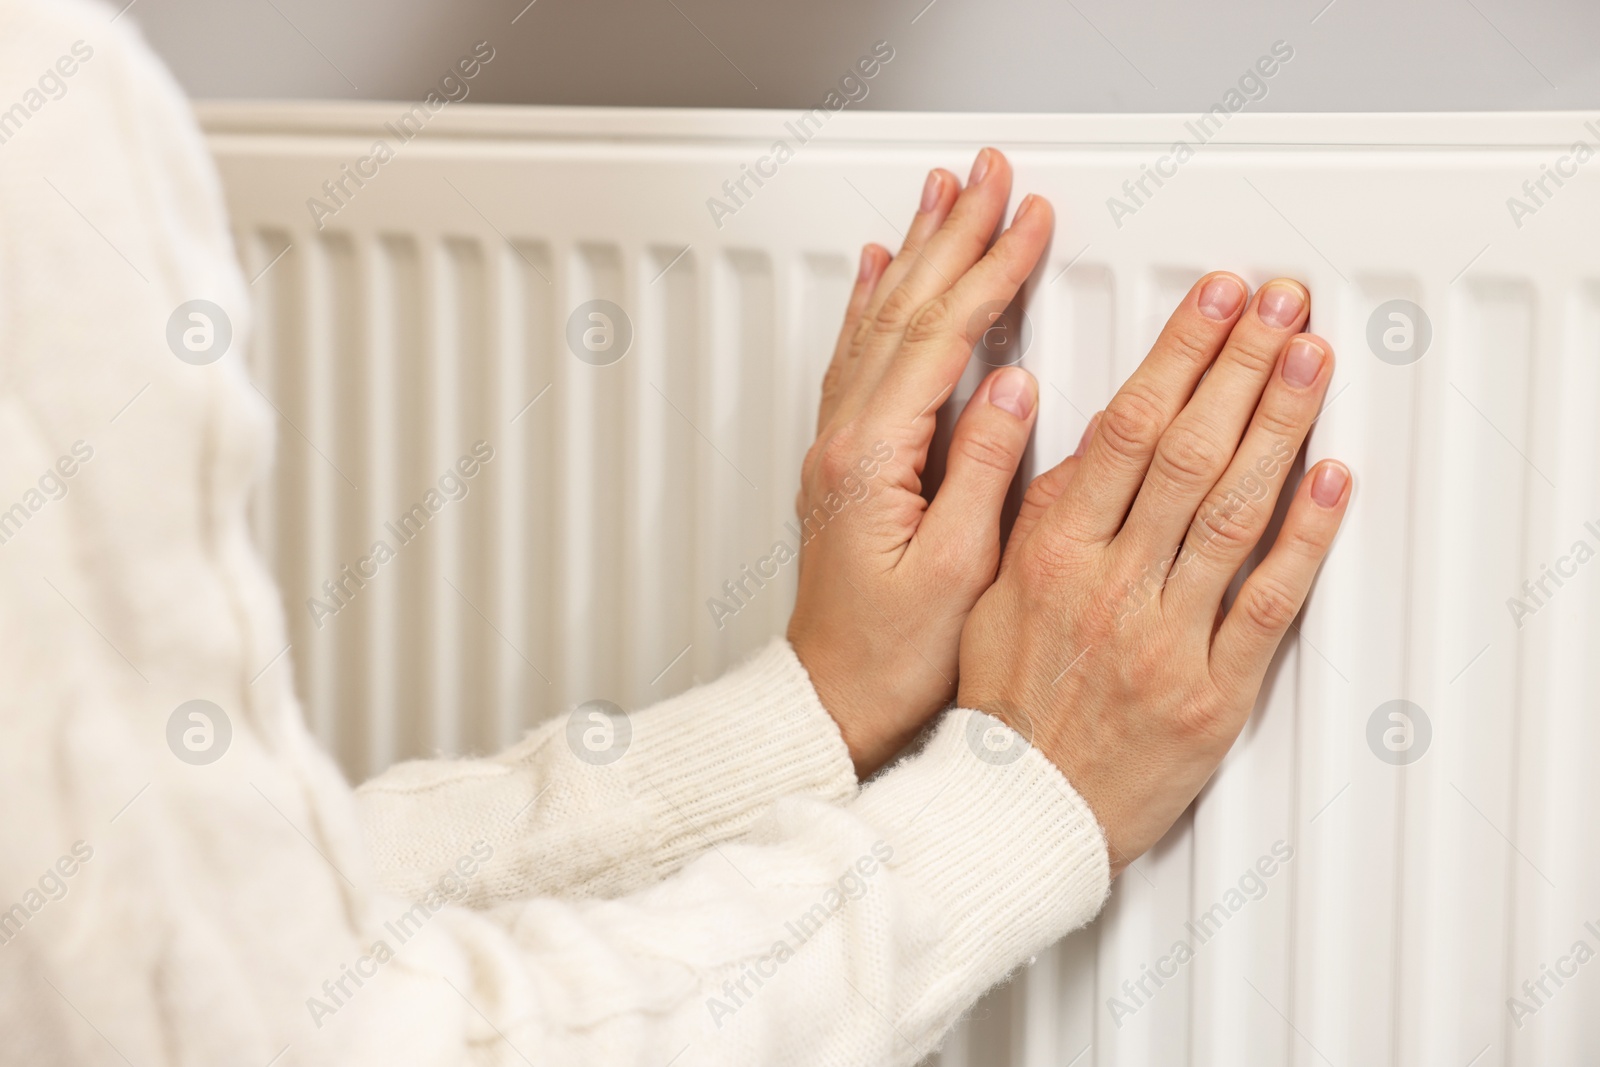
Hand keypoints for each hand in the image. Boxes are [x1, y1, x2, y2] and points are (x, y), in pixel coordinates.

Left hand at [788, 149, 1056, 778]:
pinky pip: (851, 359)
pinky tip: (873, 272)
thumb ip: (983, 471)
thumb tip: (1014, 386)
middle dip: (951, 235)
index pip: (940, 339)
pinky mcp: (841, 463)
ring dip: (911, 253)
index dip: (989, 273)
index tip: (1028, 222)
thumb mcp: (959, 572)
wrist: (830, 701)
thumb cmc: (893, 658)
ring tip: (939, 196)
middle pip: (901, 311)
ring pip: (874, 323)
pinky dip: (869, 304)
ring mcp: (835, 448)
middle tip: (988, 177)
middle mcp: (843, 443)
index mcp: (873, 462)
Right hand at [956, 274, 1351, 873]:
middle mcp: (1110, 583)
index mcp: (1050, 552)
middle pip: (1190, 451)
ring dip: (1281, 425)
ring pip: (1234, 510)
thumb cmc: (1000, 702)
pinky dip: (1305, 536)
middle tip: (1282, 304)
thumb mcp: (986, 590)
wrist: (1018, 809)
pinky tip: (1330, 481)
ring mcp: (1165, 635)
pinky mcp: (1212, 689)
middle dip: (1242, 364)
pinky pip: (1268, 601)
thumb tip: (1077, 433)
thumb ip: (1037, 511)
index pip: (1127, 427)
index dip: (1181, 353)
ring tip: (1312, 360)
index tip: (1216, 301)